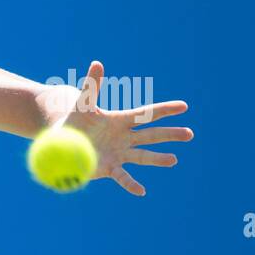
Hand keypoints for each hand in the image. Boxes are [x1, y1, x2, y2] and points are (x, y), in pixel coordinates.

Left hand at [45, 60, 193, 196]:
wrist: (64, 139)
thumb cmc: (76, 120)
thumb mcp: (83, 104)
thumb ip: (92, 86)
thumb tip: (97, 63)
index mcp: (121, 120)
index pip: (147, 114)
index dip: (165, 110)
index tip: (184, 106)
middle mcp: (124, 137)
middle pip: (151, 135)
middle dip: (170, 135)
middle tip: (190, 134)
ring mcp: (119, 153)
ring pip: (142, 156)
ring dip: (158, 158)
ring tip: (174, 159)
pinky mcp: (109, 167)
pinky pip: (123, 177)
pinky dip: (131, 184)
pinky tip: (142, 191)